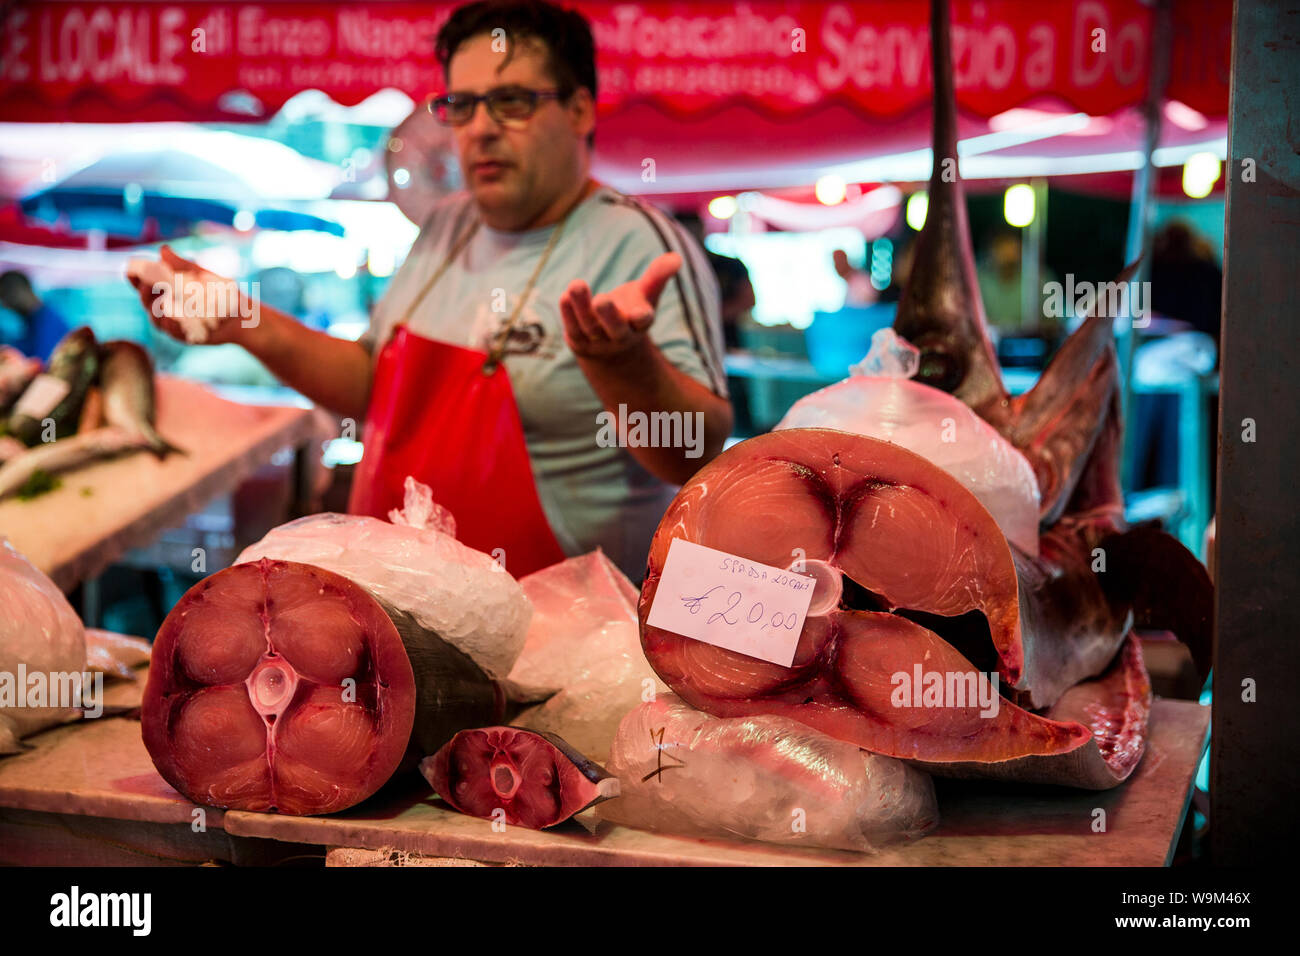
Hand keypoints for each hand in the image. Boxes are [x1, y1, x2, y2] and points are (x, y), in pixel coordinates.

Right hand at [126, 245, 249, 345]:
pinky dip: (172, 324)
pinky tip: (174, 318)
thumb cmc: (220, 291)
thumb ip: (182, 265)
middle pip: (144, 299)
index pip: (141, 280)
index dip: (135, 275)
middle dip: (145, 292)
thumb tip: (163, 250)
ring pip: (155, 317)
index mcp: (165, 286)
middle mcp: (164, 304)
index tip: (135, 271)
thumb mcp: (200, 275)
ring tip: (164, 301)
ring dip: (158, 309)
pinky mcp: (183, 335)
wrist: (242, 314)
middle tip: (150, 285)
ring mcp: (172, 321)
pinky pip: (172, 331)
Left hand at [558, 252, 680, 358]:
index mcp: (639, 324)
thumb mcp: (646, 295)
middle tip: (602, 300)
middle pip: (615, 328)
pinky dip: (568, 313)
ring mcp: (598, 341)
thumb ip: (658, 276)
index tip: (640, 313)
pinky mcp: (579, 342)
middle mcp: (620, 335)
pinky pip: (572, 328)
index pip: (643, 322)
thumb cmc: (631, 311)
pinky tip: (564, 296)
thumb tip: (677, 258)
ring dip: (581, 306)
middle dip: (609, 315)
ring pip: (589, 325)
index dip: (641, 317)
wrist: (610, 347)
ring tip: (576, 284)